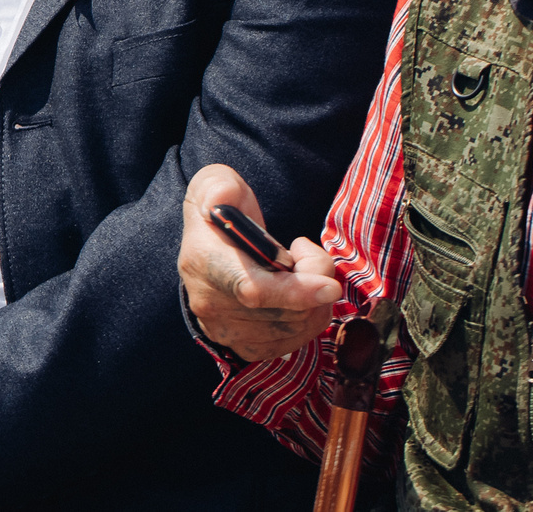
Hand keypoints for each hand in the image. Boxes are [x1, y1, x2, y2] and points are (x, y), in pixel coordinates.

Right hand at [177, 165, 343, 362]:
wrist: (209, 250)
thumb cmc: (221, 212)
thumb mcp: (216, 185)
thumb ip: (220, 186)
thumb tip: (223, 198)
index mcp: (203, 262)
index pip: (252, 289)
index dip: (294, 291)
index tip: (329, 285)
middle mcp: (211, 304)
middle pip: (287, 309)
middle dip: (313, 277)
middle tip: (302, 251)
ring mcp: (228, 331)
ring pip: (298, 325)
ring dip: (315, 297)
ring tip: (298, 269)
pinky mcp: (246, 347)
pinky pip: (297, 339)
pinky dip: (310, 314)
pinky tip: (298, 293)